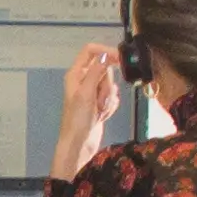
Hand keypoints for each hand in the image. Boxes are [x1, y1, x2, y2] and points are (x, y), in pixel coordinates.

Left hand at [53, 42, 120, 173]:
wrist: (79, 145)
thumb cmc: (78, 120)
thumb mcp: (86, 93)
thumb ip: (96, 72)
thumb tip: (106, 54)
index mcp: (76, 74)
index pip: (91, 51)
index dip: (106, 52)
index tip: (120, 59)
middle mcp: (83, 80)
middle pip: (105, 69)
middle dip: (106, 85)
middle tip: (99, 99)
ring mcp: (92, 92)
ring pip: (110, 84)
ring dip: (108, 98)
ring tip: (99, 110)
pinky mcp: (99, 103)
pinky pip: (112, 98)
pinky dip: (110, 106)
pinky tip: (102, 116)